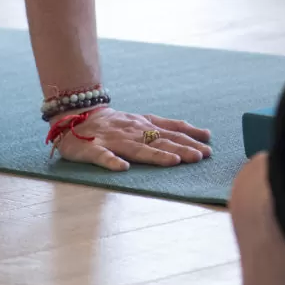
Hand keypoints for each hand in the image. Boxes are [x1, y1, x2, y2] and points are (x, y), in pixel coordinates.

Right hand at [51, 106, 213, 170]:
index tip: (208, 147)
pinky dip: (111, 161)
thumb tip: (204, 134)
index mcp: (144, 125)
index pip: (171, 131)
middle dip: (180, 149)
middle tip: (200, 157)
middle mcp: (132, 131)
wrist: (76, 116)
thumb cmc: (116, 124)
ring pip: (136, 148)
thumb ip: (170, 128)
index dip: (190, 139)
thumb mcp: (145, 121)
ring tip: (173, 161)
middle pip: (159, 141)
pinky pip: (102, 155)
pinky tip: (122, 168)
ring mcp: (112, 139)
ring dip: (155, 155)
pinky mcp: (91, 148)